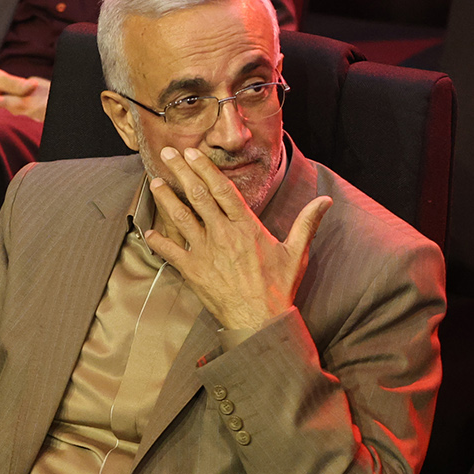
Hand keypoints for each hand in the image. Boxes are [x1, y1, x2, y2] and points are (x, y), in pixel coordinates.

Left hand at [144, 146, 331, 334]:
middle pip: (198, 195)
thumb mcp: (297, 252)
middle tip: (168, 152)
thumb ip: (307, 222)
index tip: (193, 153)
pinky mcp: (193, 271)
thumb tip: (326, 200)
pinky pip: (170, 252)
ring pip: (180, 217)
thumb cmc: (278, 288)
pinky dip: (157, 241)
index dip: (206, 168)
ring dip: (166, 197)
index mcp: (246, 226)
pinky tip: (147, 231)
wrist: (260, 321)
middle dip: (181, 171)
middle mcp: (223, 234)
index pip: (222, 189)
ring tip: (155, 181)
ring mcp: (205, 252)